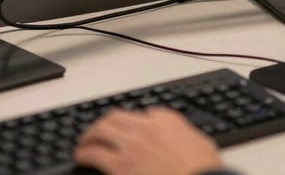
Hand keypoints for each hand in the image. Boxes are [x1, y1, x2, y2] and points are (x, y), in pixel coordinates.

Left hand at [75, 107, 224, 174]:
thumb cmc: (203, 171)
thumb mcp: (200, 143)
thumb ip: (183, 135)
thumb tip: (178, 136)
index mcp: (166, 120)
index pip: (142, 114)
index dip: (130, 123)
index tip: (124, 130)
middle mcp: (145, 127)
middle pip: (115, 117)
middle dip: (103, 124)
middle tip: (96, 133)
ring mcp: (131, 145)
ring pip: (100, 130)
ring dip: (90, 136)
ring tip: (84, 144)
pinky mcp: (120, 166)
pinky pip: (94, 154)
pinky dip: (85, 153)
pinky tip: (81, 157)